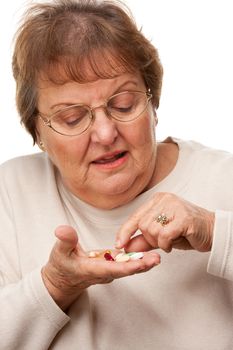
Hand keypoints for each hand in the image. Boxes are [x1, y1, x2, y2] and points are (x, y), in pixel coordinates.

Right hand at [41, 225, 159, 310]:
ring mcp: (108, 270)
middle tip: (156, 259)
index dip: (126, 266)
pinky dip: (137, 260)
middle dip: (141, 266)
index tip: (140, 263)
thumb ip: (65, 241)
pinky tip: (148, 254)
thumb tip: (63, 230)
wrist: (62, 280)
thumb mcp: (59, 252)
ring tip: (157, 256)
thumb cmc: (61, 266)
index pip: (111, 268)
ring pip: (128, 267)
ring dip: (142, 263)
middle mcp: (103, 272)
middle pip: (124, 270)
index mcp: (91, 270)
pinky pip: (126, 263)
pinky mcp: (111, 265)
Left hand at [115, 192, 214, 253]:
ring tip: (170, 240)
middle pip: (142, 225)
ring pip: (152, 230)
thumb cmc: (186, 231)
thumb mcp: (161, 235)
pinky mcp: (183, 218)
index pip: (135, 216)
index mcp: (157, 200)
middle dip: (149, 239)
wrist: (212, 231)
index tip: (119, 244)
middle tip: (162, 242)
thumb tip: (125, 246)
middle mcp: (164, 200)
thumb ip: (143, 239)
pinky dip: (166, 245)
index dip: (125, 231)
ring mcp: (174, 207)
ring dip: (159, 243)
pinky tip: (174, 243)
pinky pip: (164, 236)